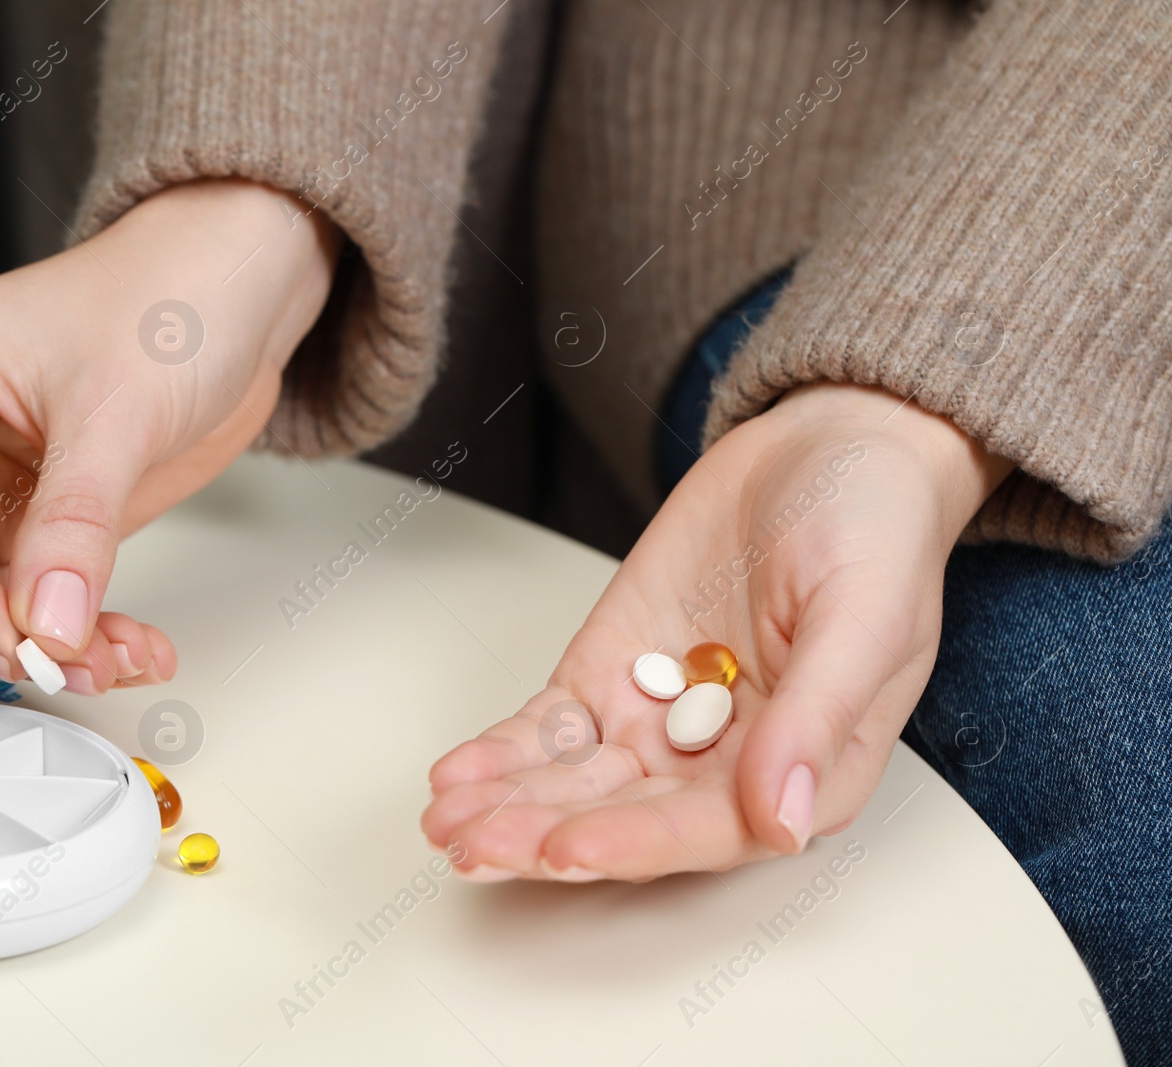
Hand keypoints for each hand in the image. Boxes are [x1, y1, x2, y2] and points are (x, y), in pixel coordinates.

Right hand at [0, 179, 339, 691]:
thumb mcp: (120, 411)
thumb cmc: (170, 292)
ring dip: (41, 641)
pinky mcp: (31, 512)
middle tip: (76, 662)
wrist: (238, 284)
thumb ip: (76, 525)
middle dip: (0, 627)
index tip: (21, 645)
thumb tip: (47, 620)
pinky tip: (128, 643)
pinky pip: (28, 597)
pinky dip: (74, 630)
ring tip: (116, 656)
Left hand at [422, 382, 1011, 879]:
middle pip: (626, 816)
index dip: (637, 843)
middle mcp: (726, 763)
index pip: (711, 830)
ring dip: (510, 805)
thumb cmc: (873, 528)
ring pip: (575, 782)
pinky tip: (457, 773)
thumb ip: (818, 716)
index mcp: (805, 769)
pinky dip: (503, 751)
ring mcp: (661, 720)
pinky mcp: (612, 674)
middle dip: (546, 834)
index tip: (570, 846)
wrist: (830, 446)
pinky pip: (550, 728)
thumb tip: (784, 818)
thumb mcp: (864, 612)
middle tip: (475, 845)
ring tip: (446, 820)